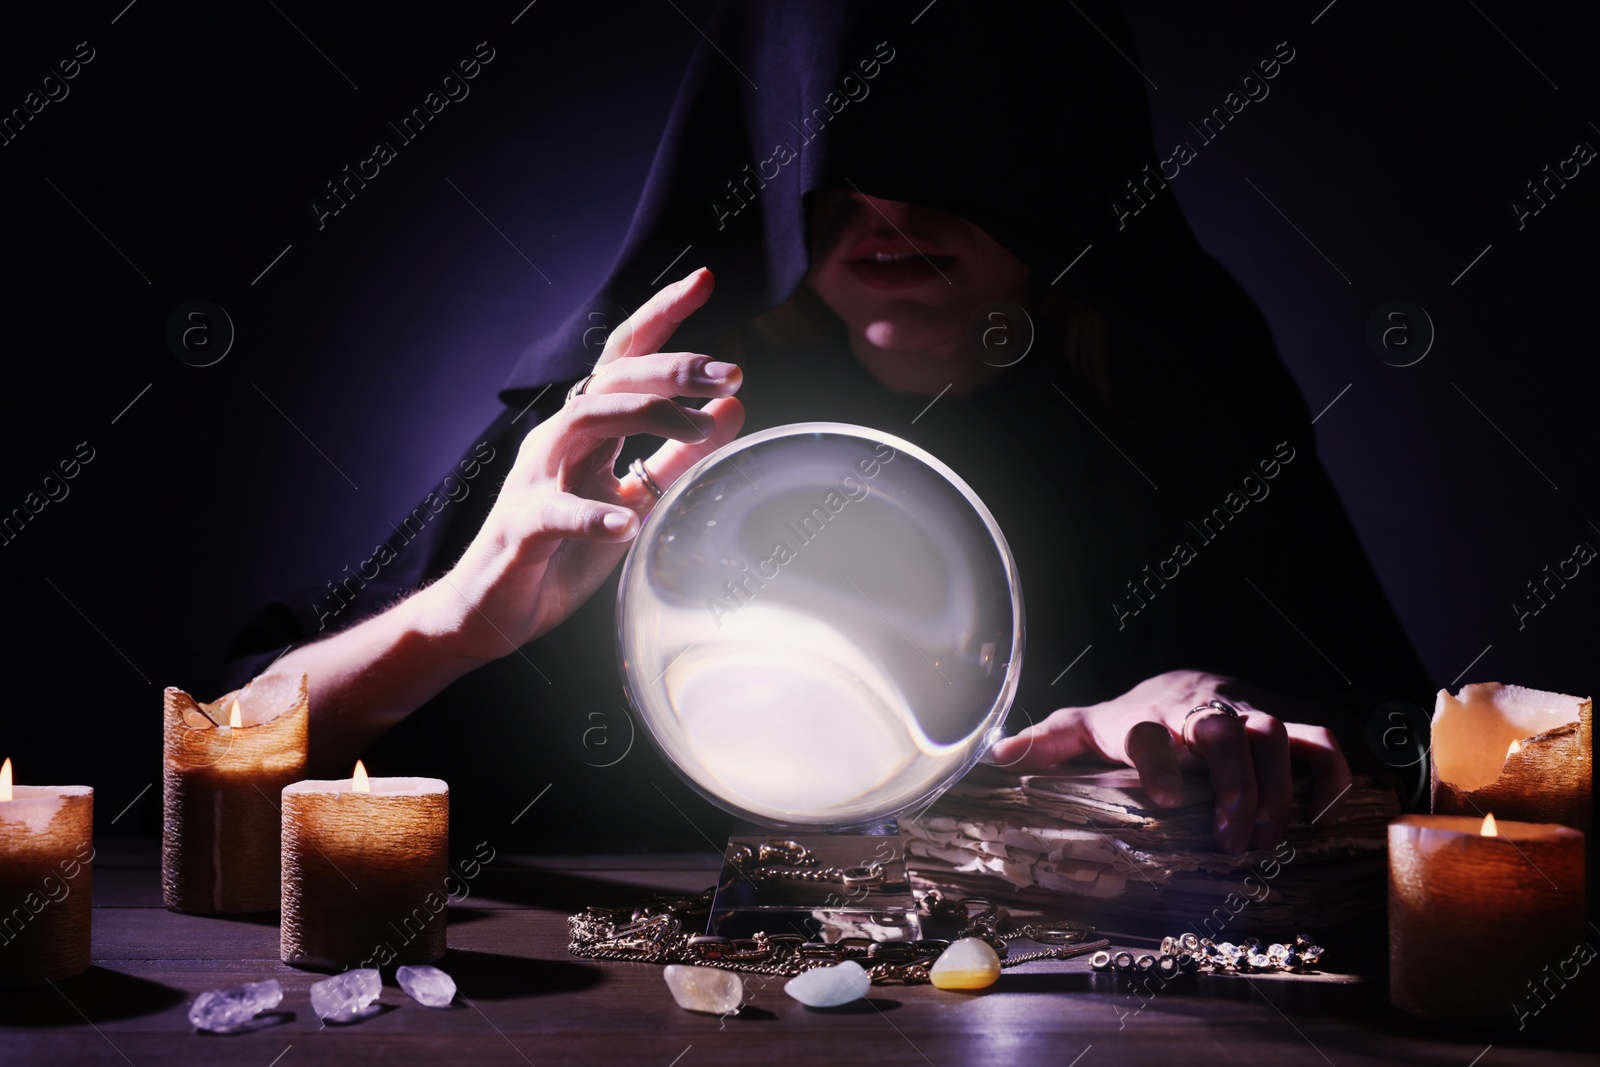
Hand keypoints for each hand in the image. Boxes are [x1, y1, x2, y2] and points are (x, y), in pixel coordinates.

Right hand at [424, 267, 744, 661]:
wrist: (490, 611)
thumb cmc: (562, 553)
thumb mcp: (634, 496)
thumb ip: (678, 455)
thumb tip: (733, 408)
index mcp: (587, 428)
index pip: (625, 357)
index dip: (661, 315)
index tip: (705, 279)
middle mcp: (558, 438)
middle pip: (614, 378)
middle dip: (674, 367)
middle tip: (732, 372)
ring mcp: (535, 479)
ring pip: (587, 420)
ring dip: (649, 417)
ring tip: (700, 428)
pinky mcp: (522, 529)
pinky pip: (557, 513)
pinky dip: (595, 515)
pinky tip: (629, 522)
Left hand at [986, 670, 1351, 852]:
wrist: (1174, 683)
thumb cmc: (1126, 720)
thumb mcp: (1079, 730)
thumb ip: (1043, 743)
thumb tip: (994, 756)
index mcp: (1142, 716)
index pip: (1145, 731)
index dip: (1157, 762)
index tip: (1164, 800)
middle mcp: (1195, 709)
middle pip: (1217, 728)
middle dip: (1230, 780)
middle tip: (1231, 838)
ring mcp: (1241, 711)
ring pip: (1271, 732)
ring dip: (1274, 787)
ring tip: (1267, 839)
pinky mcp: (1279, 721)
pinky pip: (1317, 738)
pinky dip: (1330, 772)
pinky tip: (1324, 813)